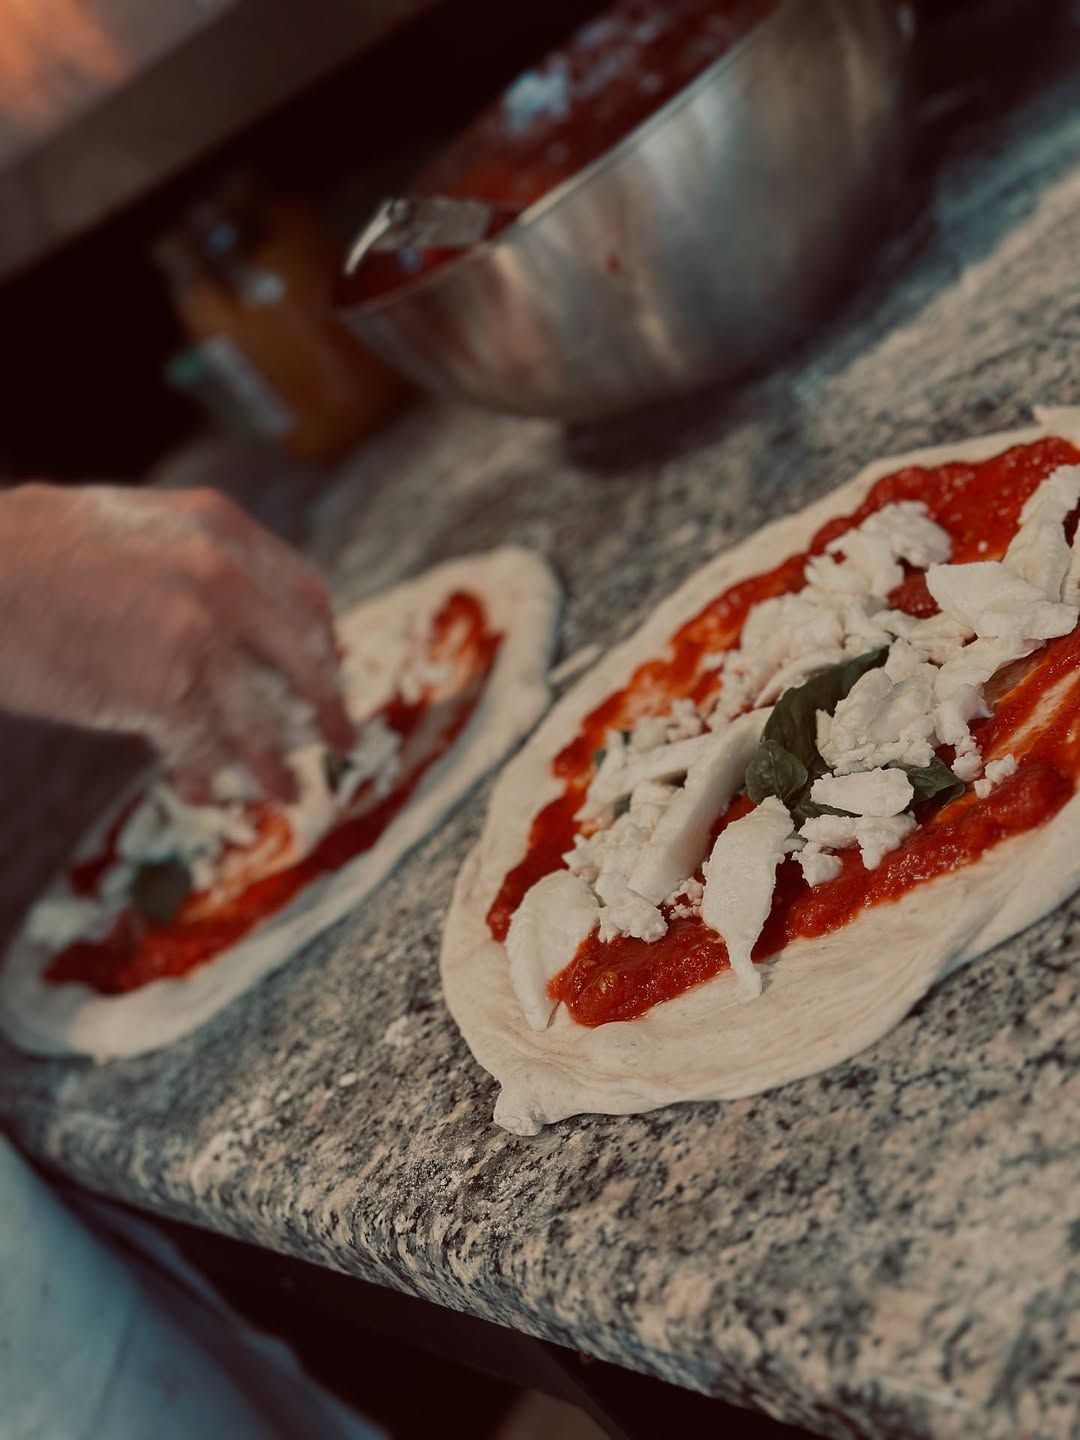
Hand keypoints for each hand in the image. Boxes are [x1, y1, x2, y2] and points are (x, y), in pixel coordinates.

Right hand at [0, 483, 351, 799]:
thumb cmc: (26, 553)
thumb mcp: (127, 528)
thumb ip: (187, 561)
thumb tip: (229, 616)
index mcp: (218, 526)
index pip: (304, 592)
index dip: (321, 643)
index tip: (326, 673)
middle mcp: (222, 574)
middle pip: (302, 655)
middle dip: (326, 707)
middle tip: (341, 742)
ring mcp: (197, 629)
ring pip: (260, 713)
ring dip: (274, 762)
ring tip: (285, 792)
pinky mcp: (161, 685)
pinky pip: (203, 746)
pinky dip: (205, 776)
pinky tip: (202, 792)